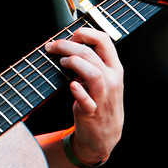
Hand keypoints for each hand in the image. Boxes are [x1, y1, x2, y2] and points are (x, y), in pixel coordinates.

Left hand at [44, 27, 123, 164]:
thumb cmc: (100, 101)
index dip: (84, 33)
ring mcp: (103, 96)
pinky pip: (87, 100)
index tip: (69, 36)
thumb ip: (91, 60)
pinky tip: (71, 85)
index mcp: (114, 67)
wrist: (105, 134)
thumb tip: (68, 42)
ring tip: (62, 62)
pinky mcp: (92, 111)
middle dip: (69, 45)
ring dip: (74, 63)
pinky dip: (78, 91)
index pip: (104, 39)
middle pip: (91, 53)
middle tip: (53, 46)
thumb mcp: (103, 78)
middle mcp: (111, 79)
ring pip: (93, 73)